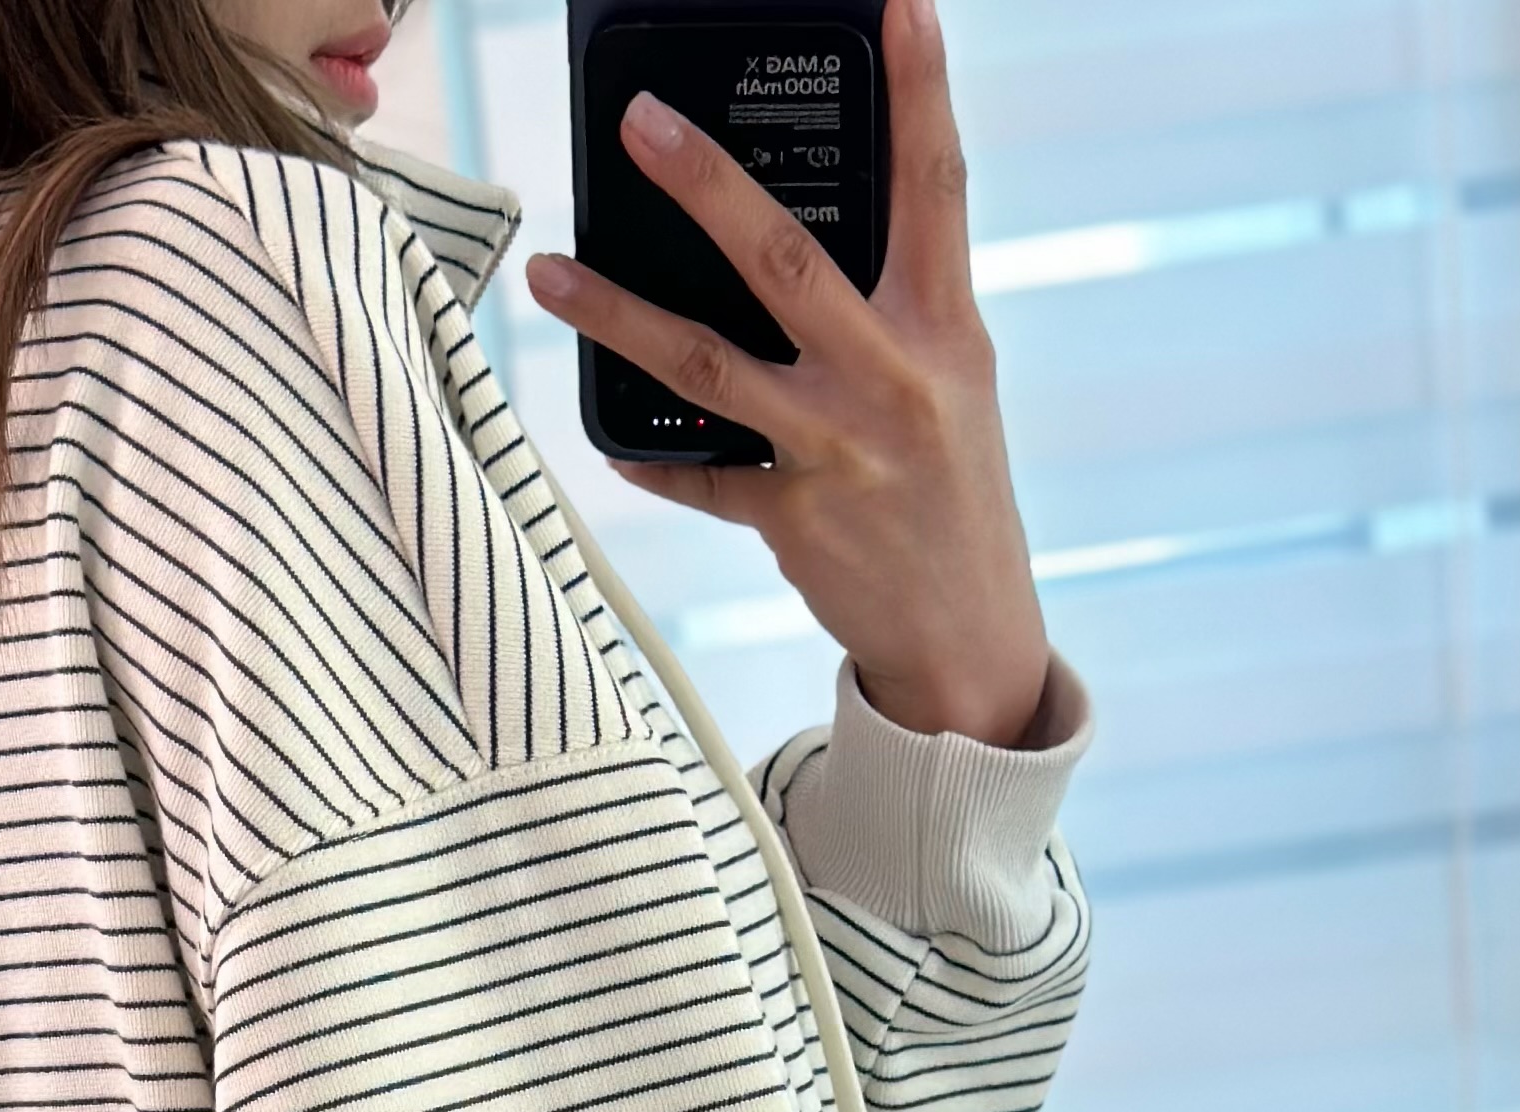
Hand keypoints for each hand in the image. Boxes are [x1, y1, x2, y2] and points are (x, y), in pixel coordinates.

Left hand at [523, 0, 1049, 746]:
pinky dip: (653, 456)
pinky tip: (609, 436)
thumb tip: (790, 237)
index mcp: (944, 331)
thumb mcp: (950, 384)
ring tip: (551, 274)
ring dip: (618, 316)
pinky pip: (700, 477)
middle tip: (640, 125)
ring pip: (707, 366)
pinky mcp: (791, 520)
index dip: (922, 90)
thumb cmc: (950, 493)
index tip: (900, 4)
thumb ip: (891, 309)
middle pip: (787, 261)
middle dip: (708, 186)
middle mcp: (892, 382)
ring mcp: (835, 452)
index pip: (936, 187)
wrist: (968, 640)